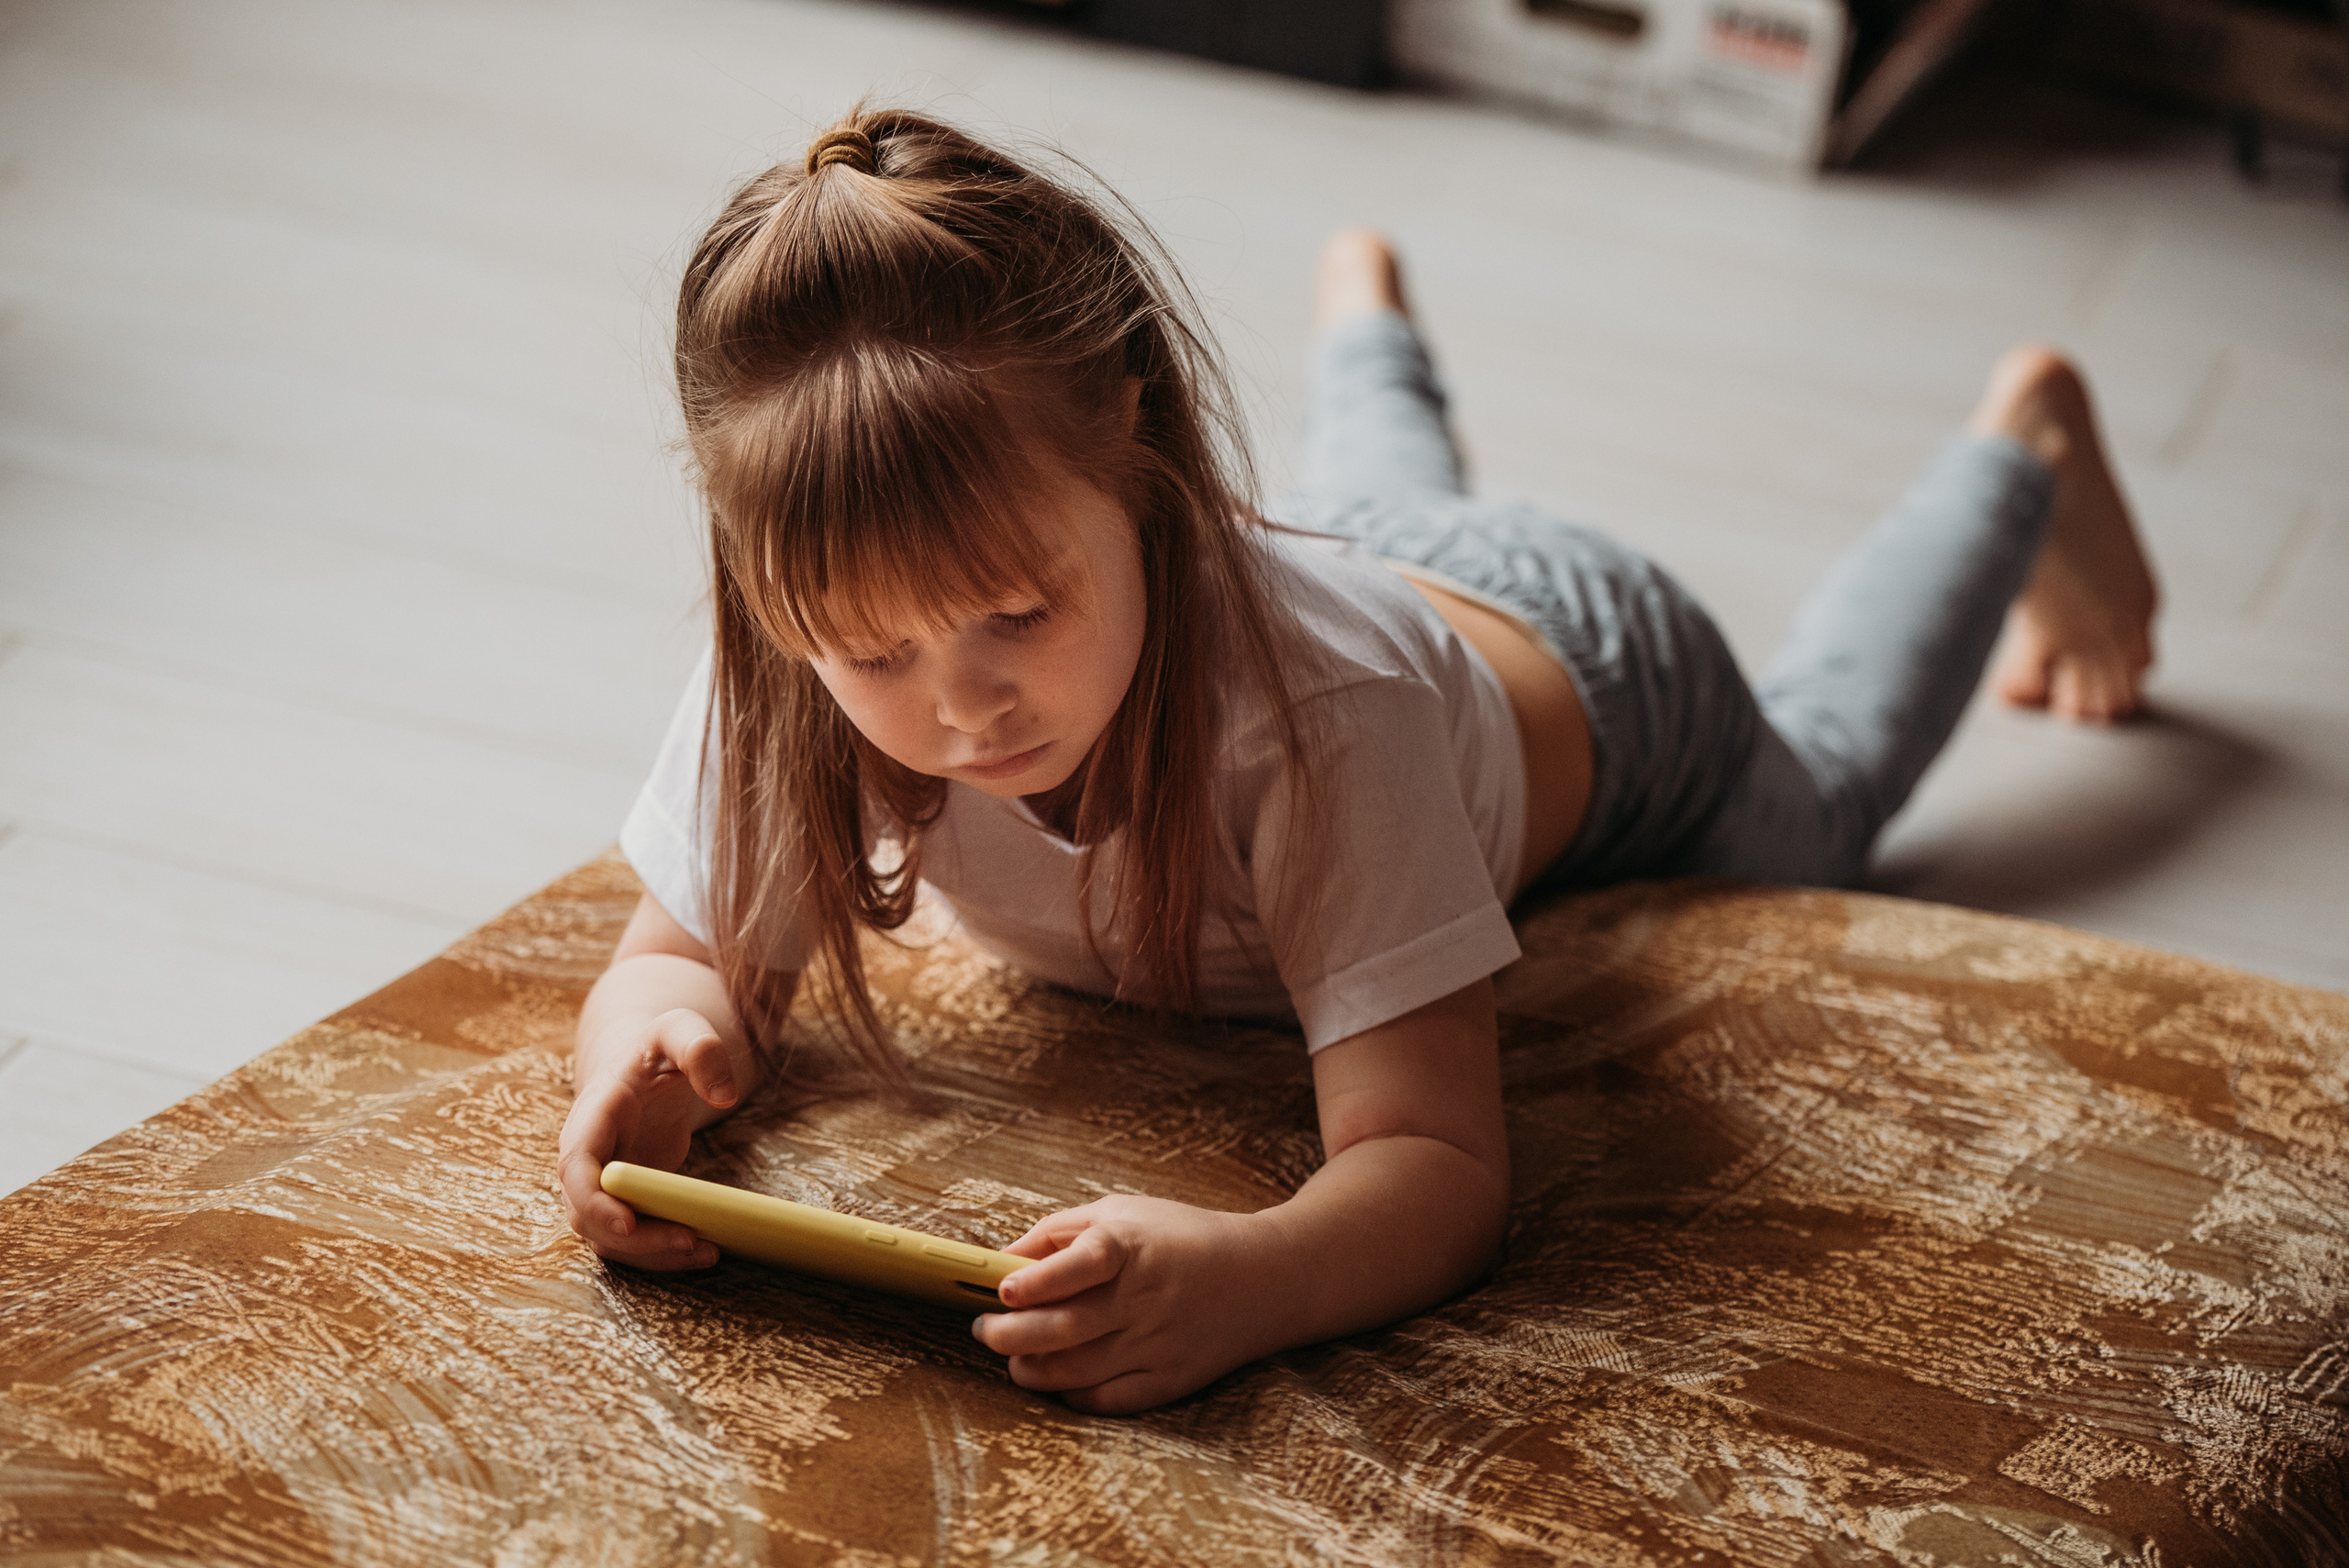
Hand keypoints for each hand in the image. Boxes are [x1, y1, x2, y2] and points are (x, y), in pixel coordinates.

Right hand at [556, 1008, 740, 1270]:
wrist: (645, 1066)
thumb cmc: (660, 1048)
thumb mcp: (680, 1029)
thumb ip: (701, 1048)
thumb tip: (725, 1095)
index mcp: (592, 1115)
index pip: (574, 1165)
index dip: (593, 1199)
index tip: (627, 1221)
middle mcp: (585, 1157)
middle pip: (588, 1214)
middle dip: (635, 1238)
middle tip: (691, 1241)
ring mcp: (599, 1184)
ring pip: (608, 1237)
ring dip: (651, 1254)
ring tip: (706, 1252)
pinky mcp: (622, 1200)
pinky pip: (630, 1239)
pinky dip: (660, 1252)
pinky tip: (702, 1249)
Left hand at [972, 1195, 1291, 1414]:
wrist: (1264, 1277)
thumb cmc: (1181, 1237)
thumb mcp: (1122, 1211)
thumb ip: (1058, 1231)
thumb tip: (1000, 1259)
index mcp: (1131, 1249)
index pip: (1078, 1265)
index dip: (1036, 1281)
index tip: (1002, 1290)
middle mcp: (1144, 1299)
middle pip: (1065, 1329)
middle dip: (1010, 1336)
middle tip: (985, 1330)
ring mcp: (1157, 1345)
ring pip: (1076, 1372)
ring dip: (1030, 1369)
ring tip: (1012, 1356)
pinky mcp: (1169, 1380)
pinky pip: (1105, 1400)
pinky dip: (1069, 1394)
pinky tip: (1056, 1378)